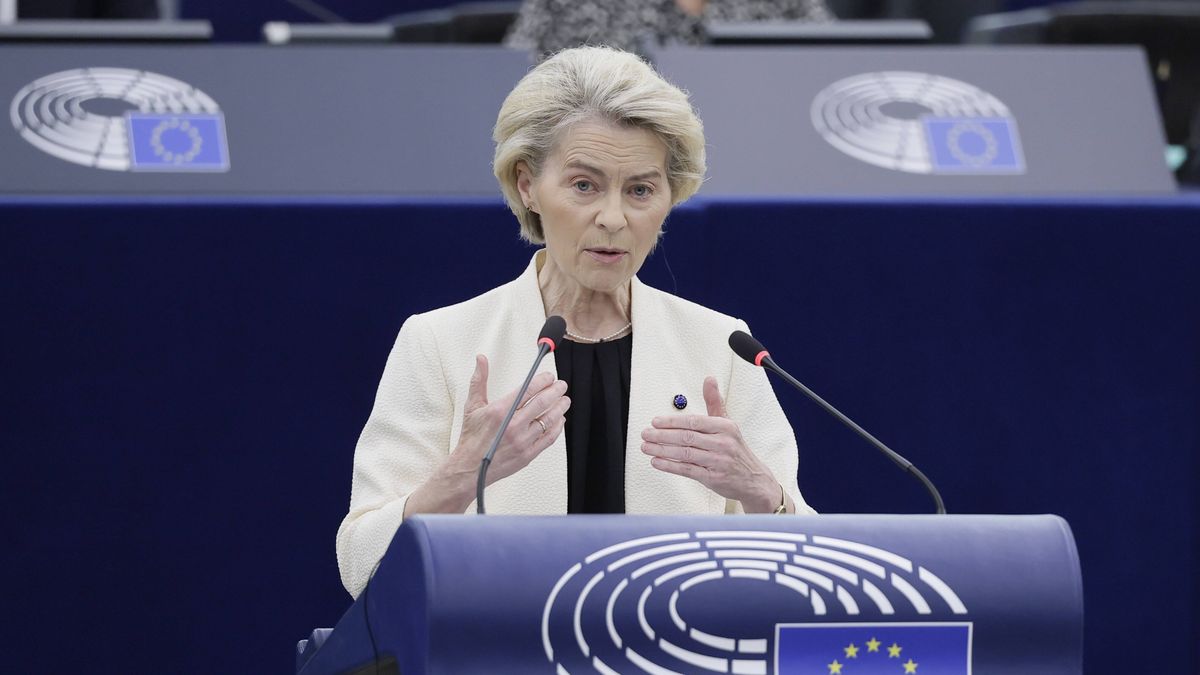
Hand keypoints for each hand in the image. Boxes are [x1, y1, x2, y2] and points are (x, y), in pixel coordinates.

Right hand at [449, 354, 569, 486]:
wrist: (470, 469)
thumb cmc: (471, 439)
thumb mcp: (472, 406)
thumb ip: (479, 381)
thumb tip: (481, 360)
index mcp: (500, 411)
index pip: (529, 389)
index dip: (543, 380)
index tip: (549, 376)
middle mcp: (513, 425)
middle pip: (543, 402)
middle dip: (556, 390)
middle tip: (561, 385)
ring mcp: (522, 440)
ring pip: (549, 419)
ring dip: (560, 407)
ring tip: (564, 400)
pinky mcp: (528, 454)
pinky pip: (549, 438)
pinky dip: (557, 427)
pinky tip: (559, 420)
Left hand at [640, 376, 779, 512]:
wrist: (753, 478)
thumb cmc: (735, 449)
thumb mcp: (727, 423)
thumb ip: (714, 402)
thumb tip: (709, 379)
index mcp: (725, 427)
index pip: (694, 421)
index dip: (672, 421)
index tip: (655, 421)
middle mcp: (722, 443)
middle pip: (686, 437)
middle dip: (662, 435)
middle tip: (645, 434)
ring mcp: (718, 461)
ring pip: (685, 453)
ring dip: (662, 450)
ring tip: (646, 447)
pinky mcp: (713, 478)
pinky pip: (688, 470)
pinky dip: (670, 466)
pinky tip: (657, 461)